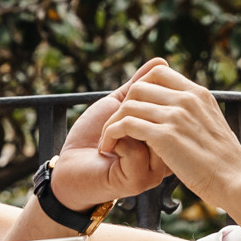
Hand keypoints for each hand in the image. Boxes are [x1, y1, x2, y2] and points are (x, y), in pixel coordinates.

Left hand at [48, 60, 171, 209]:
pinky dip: (115, 139)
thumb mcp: (120, 106)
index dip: (144, 94)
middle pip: (162, 112)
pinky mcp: (141, 179)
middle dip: (130, 107)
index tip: (123, 107)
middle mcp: (167, 153)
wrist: (69, 171)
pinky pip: (137, 146)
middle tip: (112, 123)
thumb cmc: (93, 138)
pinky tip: (106, 150)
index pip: (172, 100)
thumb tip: (161, 61)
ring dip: (120, 124)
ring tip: (107, 136)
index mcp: (167, 136)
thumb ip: (139, 86)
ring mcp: (157, 169)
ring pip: (150, 127)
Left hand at [97, 60, 240, 209]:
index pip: (159, 73)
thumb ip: (194, 112)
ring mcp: (176, 116)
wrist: (236, 182)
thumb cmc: (224, 162)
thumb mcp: (212, 125)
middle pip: (139, 87)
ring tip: (108, 140)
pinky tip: (109, 148)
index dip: (140, 89)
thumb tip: (180, 108)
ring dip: (112, 123)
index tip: (133, 110)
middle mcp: (187, 99)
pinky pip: (126, 124)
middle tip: (116, 127)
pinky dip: (111, 134)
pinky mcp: (165, 136)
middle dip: (123, 106)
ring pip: (128, 105)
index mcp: (198, 94)